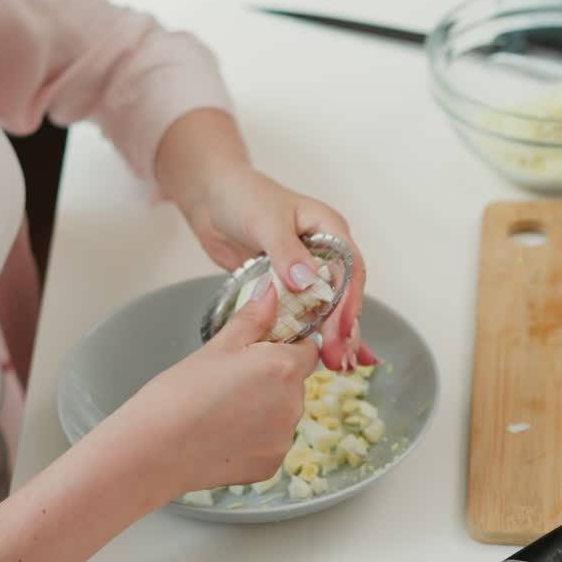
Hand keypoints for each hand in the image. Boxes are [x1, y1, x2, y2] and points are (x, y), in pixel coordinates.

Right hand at [102, 280, 319, 495]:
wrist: (152, 450)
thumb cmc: (178, 394)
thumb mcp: (217, 347)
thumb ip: (253, 318)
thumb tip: (272, 291)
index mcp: (283, 367)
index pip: (309, 349)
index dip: (288, 345)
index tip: (262, 349)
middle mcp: (293, 405)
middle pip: (296, 383)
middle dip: (273, 378)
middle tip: (232, 381)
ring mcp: (283, 439)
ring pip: (284, 414)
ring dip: (265, 409)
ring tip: (223, 409)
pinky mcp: (270, 466)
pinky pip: (271, 443)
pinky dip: (254, 438)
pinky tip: (223, 434)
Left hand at [181, 165, 376, 370]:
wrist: (211, 197)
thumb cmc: (241, 196)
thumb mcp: (265, 220)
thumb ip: (286, 251)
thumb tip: (308, 282)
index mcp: (329, 229)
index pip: (350, 269)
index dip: (349, 302)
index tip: (341, 331)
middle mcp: (324, 251)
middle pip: (345, 293)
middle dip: (344, 328)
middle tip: (338, 358)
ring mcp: (307, 269)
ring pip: (329, 306)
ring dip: (333, 335)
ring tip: (336, 365)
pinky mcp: (288, 284)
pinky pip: (305, 310)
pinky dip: (313, 332)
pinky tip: (321, 356)